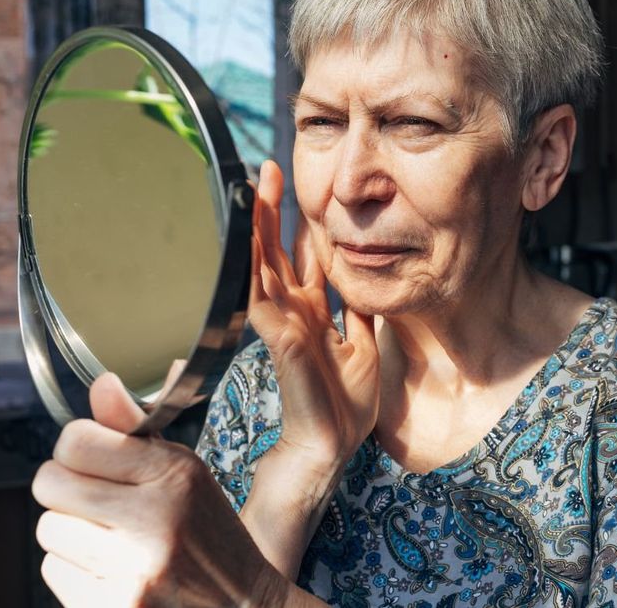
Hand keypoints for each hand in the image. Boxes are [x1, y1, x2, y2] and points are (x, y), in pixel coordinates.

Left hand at [32, 373, 289, 607]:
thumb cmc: (211, 538)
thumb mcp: (189, 475)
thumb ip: (136, 432)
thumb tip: (100, 383)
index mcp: (175, 474)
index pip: (75, 440)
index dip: (76, 448)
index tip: (92, 460)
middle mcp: (154, 519)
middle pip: (49, 483)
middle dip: (64, 488)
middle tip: (93, 500)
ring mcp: (133, 571)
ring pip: (47, 530)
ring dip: (69, 534)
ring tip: (109, 540)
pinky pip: (54, 573)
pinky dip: (75, 571)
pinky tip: (112, 571)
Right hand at [250, 160, 380, 468]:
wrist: (332, 444)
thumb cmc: (344, 402)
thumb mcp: (363, 344)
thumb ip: (357, 311)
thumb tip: (362, 281)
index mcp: (312, 313)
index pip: (302, 259)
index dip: (300, 226)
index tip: (302, 191)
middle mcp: (293, 312)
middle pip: (276, 252)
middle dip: (273, 213)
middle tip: (268, 171)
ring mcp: (282, 324)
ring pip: (263, 266)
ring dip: (259, 229)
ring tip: (256, 192)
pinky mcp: (280, 340)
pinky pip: (263, 298)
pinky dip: (257, 269)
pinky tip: (253, 242)